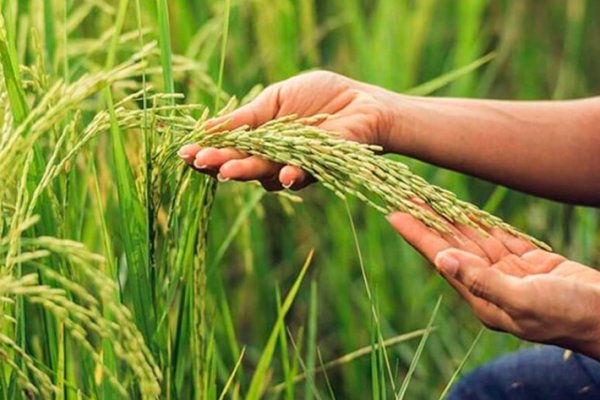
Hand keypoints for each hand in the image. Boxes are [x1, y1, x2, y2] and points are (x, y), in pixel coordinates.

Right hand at [178, 71, 397, 190]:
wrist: (361, 102)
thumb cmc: (320, 97)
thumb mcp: (276, 100)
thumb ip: (247, 117)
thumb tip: (207, 128)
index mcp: (260, 139)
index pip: (228, 148)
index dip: (208, 152)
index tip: (185, 152)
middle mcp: (273, 158)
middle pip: (242, 164)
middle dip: (220, 164)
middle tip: (202, 163)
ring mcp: (294, 166)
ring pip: (266, 174)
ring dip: (248, 171)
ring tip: (228, 170)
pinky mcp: (320, 168)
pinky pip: (302, 175)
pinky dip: (292, 174)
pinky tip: (283, 174)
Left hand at [388, 212, 599, 358]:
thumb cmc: (568, 314)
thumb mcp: (524, 300)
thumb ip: (482, 281)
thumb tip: (442, 260)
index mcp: (482, 297)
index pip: (441, 258)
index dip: (417, 235)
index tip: (394, 215)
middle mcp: (489, 284)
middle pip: (452, 244)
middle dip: (429, 220)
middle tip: (405, 195)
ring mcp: (508, 273)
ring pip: (473, 238)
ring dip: (451, 218)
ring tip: (428, 197)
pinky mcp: (528, 263)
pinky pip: (498, 237)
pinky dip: (481, 222)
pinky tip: (463, 211)